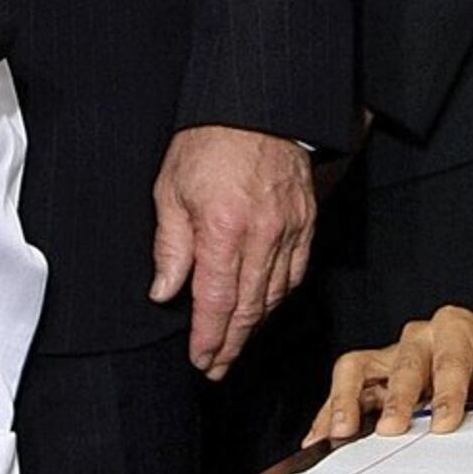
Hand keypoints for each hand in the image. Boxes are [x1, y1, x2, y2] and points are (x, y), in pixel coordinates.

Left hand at [149, 123, 317, 379]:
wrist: (259, 106)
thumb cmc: (209, 143)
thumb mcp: (171, 190)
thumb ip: (171, 247)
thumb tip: (165, 292)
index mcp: (223, 229)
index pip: (217, 301)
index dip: (208, 337)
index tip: (201, 359)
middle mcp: (262, 235)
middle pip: (249, 307)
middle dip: (231, 343)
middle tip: (216, 367)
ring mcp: (290, 229)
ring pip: (275, 294)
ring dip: (254, 324)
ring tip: (235, 342)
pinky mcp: (307, 220)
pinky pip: (297, 271)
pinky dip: (279, 296)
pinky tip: (264, 305)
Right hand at [315, 304, 472, 441]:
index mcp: (458, 328)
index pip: (449, 358)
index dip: (447, 391)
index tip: (445, 424)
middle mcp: (421, 337)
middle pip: (401, 361)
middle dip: (397, 397)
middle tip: (392, 430)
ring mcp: (394, 359)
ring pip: (359, 368)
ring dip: (346, 399)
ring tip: (340, 432)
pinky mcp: (377, 380)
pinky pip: (347, 392)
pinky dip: (329, 414)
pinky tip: (319, 439)